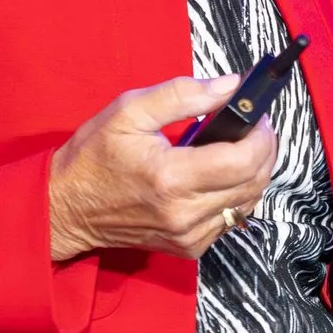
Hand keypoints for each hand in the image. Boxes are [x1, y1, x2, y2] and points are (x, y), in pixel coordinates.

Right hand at [48, 75, 277, 261]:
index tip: (257, 114)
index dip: (261, 134)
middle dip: (265, 149)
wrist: (67, 208)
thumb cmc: (93, 157)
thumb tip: (230, 85)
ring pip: (248, 203)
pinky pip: (230, 219)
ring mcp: (188, 236)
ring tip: (240, 146)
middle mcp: (184, 213)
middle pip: (253, 182)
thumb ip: (182, 94)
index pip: (242, 160)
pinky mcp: (189, 247)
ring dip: (254, 172)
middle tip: (255, 125)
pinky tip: (221, 175)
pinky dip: (236, 195)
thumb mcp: (129, 111)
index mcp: (170, 177)